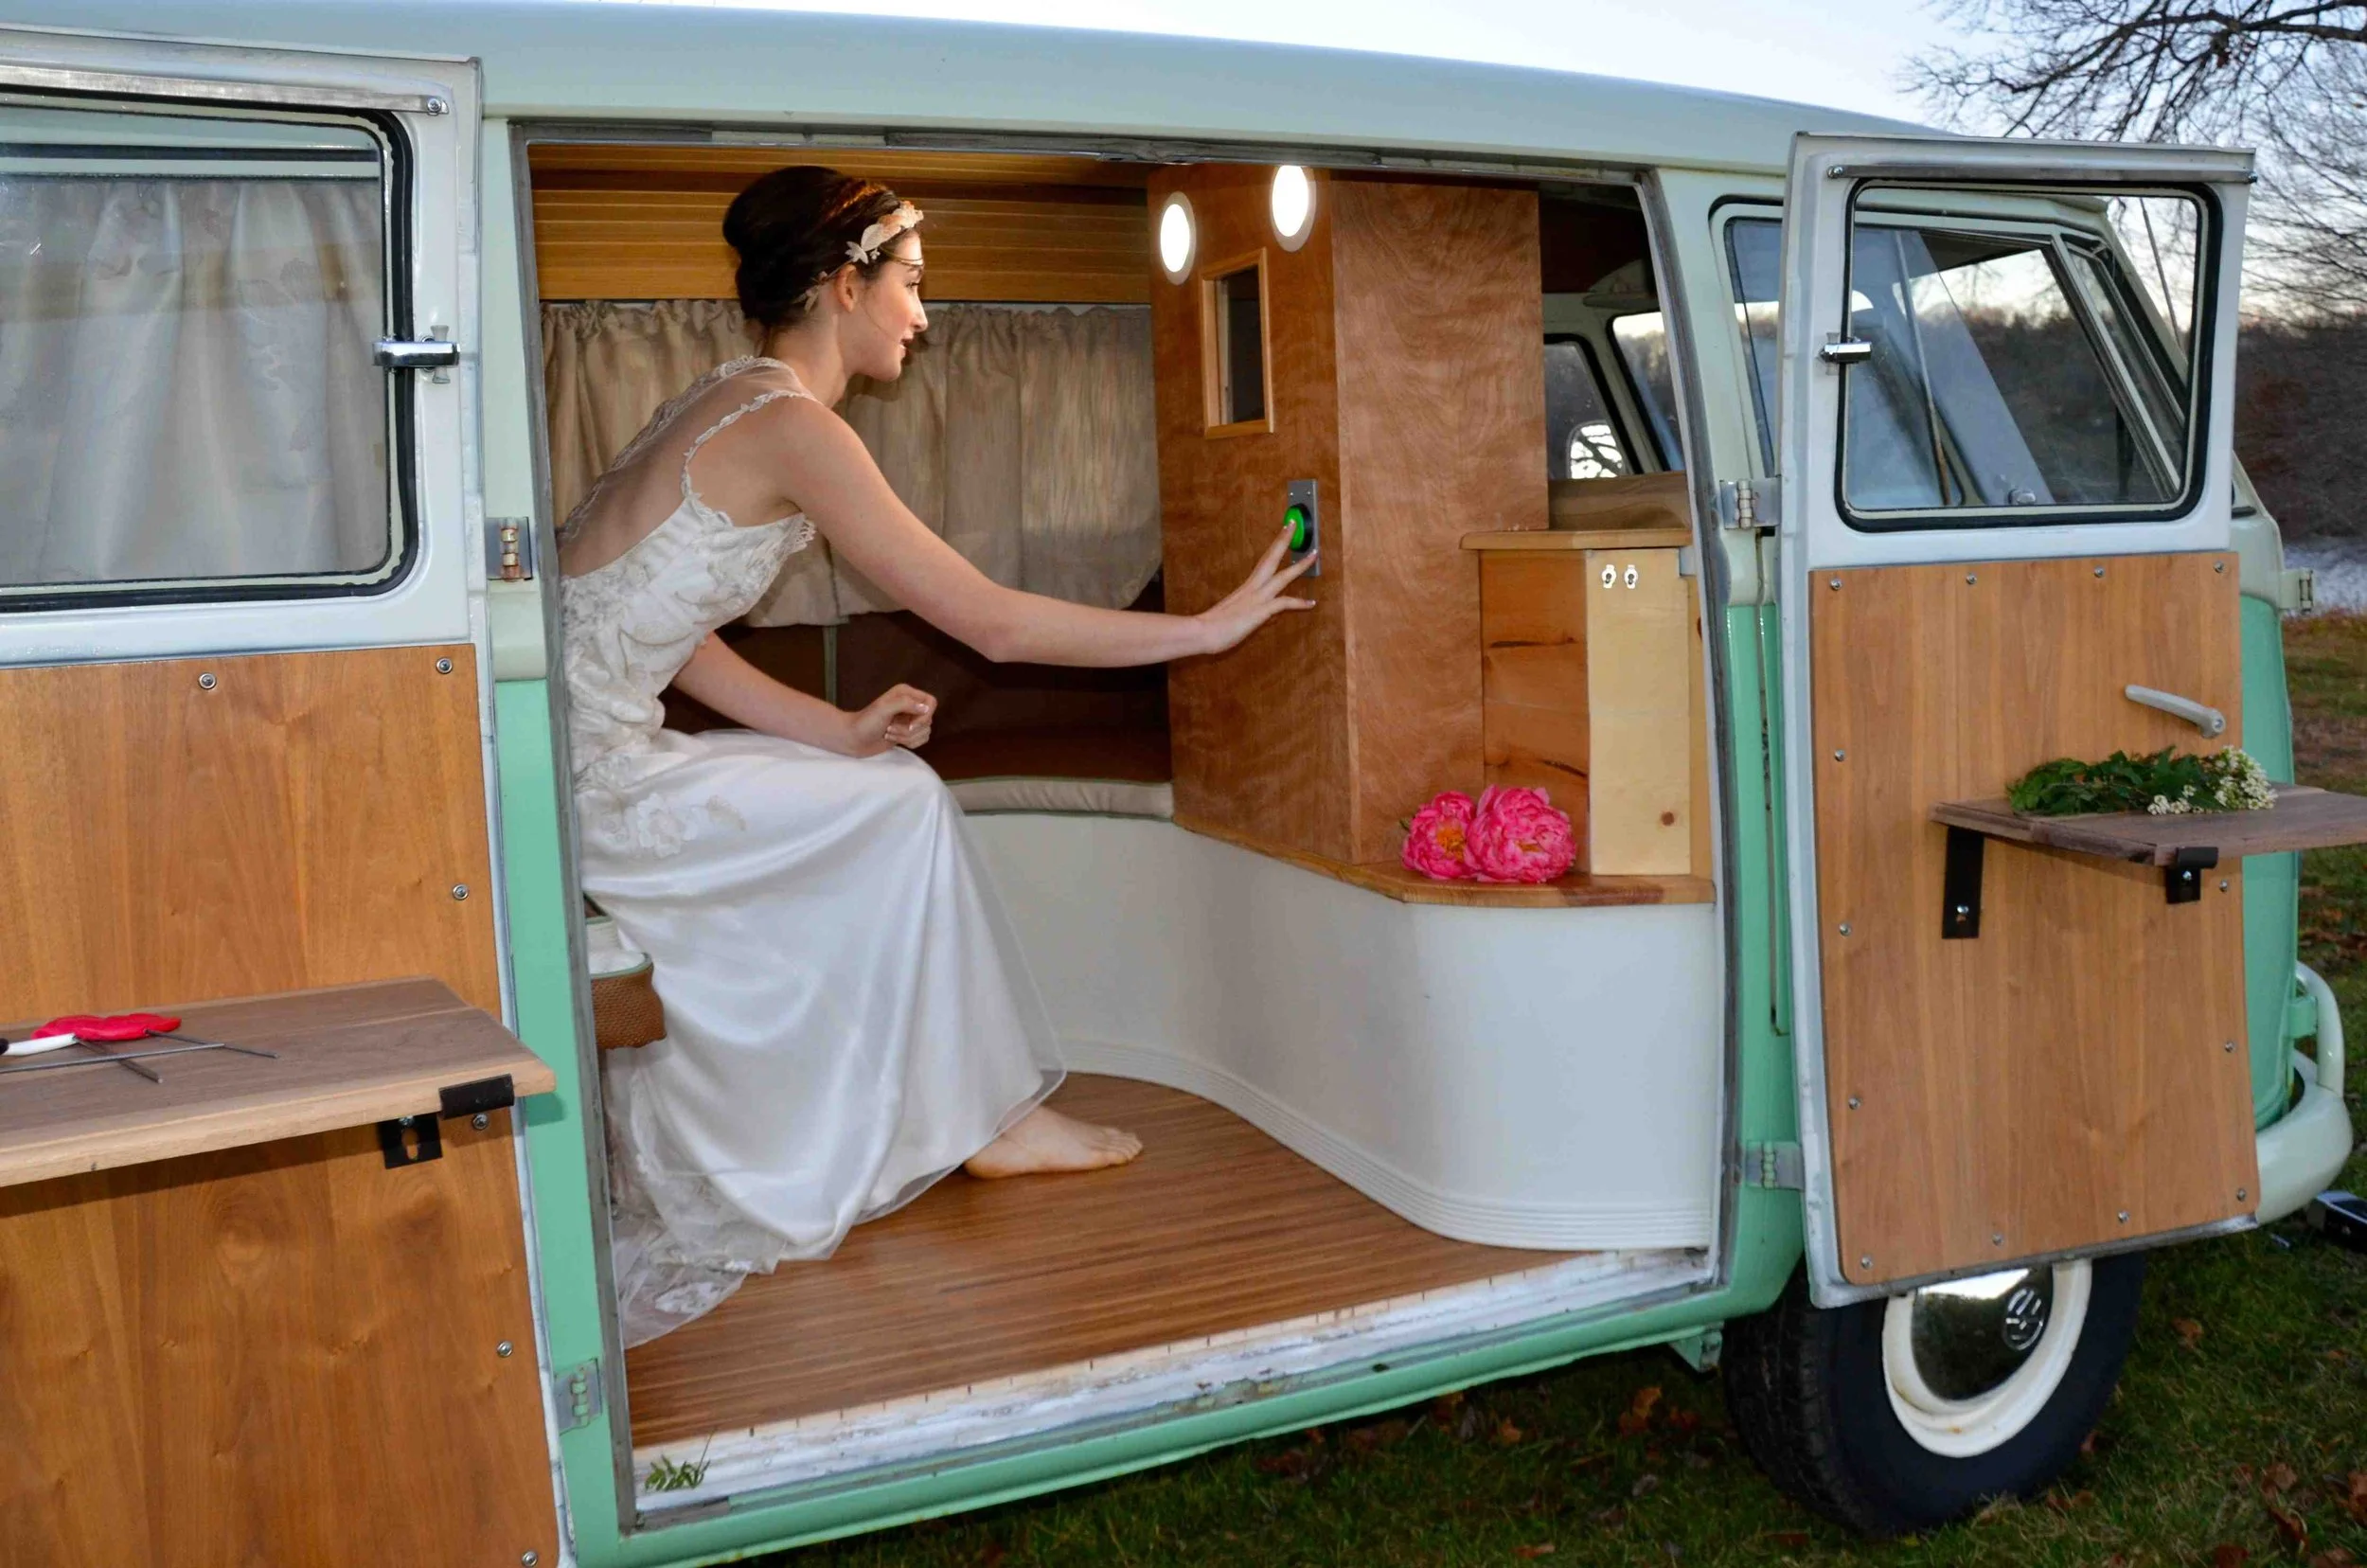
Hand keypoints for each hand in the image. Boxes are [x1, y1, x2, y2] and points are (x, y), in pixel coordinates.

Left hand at [844, 683, 935, 755]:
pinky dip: (909, 743)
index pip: (930, 702)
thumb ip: (905, 704)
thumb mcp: (884, 708)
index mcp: (906, 694)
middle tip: (891, 728)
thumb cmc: (865, 722)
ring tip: (889, 733)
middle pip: (928, 720)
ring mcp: (908, 720)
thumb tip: (926, 708)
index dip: (926, 715)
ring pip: (925, 732)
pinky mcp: (906, 733)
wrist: (853, 738)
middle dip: (911, 729)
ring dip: (907, 737)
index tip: (912, 724)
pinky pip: (921, 740)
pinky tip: (892, 739)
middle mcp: (910, 705)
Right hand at [1192, 523, 1317, 654]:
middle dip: (1283, 540)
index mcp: (1245, 588)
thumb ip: (1242, 611)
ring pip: (1282, 576)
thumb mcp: (1230, 614)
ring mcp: (1256, 598)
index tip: (1283, 532)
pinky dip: (1299, 603)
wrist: (1202, 632)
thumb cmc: (1211, 627)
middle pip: (1271, 558)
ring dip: (1300, 565)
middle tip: (1293, 524)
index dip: (1275, 547)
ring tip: (1314, 555)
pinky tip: (1311, 604)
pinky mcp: (1260, 611)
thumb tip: (1250, 614)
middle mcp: (1252, 588)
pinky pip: (1284, 603)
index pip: (1263, 561)